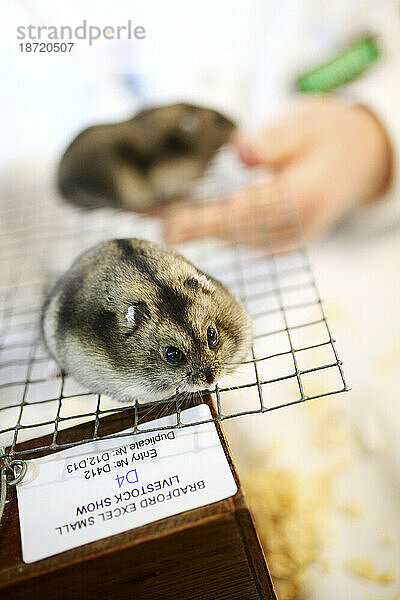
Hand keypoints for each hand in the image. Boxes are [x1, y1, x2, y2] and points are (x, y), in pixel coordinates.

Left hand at [162, 96, 391, 243]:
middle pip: (232, 231)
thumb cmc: (330, 136)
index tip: (170, 227)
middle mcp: (294, 228)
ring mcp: (285, 240)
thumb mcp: (308, 124)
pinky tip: (173, 215)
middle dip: (185, 223)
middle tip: (139, 213)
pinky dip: (204, 225)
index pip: (249, 212)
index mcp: (306, 197)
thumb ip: (274, 140)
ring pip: (230, 237)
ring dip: (189, 225)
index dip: (207, 221)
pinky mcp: (274, 241)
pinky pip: (235, 236)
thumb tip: (240, 152)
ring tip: (146, 212)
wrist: (358, 161)